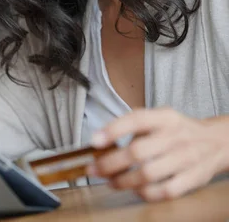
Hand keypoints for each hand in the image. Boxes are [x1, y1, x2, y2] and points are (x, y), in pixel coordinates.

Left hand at [88, 108, 228, 201]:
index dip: (113, 130)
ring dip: (123, 181)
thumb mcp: (159, 118)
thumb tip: (101, 141)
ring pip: (148, 174)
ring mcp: (186, 158)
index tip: (94, 141)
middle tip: (93, 169)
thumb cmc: (177, 131)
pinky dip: (145, 193)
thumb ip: (133, 125)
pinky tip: (135, 190)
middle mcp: (175, 136)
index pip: (137, 119)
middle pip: (138, 152)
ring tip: (110, 181)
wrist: (218, 142)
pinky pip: (165, 191)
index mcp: (164, 117)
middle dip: (110, 163)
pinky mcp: (193, 179)